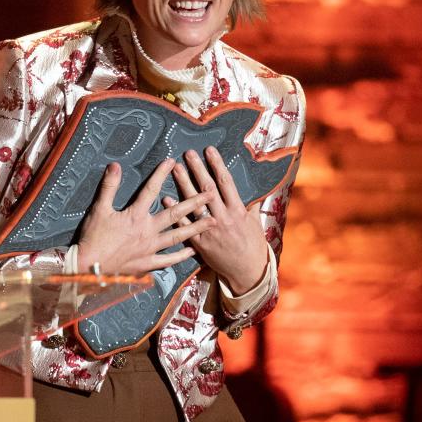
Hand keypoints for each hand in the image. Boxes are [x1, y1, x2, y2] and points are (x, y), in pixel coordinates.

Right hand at [76, 159, 216, 274]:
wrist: (90, 267)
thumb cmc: (93, 237)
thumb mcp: (98, 209)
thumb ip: (109, 186)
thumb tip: (115, 165)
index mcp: (135, 215)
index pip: (151, 190)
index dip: (161, 174)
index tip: (171, 162)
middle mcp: (148, 230)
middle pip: (175, 213)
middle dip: (194, 201)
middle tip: (210, 193)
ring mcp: (150, 248)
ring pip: (178, 236)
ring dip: (196, 227)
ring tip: (212, 220)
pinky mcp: (148, 263)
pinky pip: (169, 260)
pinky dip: (182, 255)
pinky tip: (193, 251)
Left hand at [172, 146, 268, 294]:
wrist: (247, 272)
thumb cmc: (253, 245)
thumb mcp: (255, 223)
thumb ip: (250, 206)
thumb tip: (252, 191)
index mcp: (238, 210)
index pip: (226, 182)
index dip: (217, 164)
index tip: (209, 150)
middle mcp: (223, 218)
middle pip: (208, 189)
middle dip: (197, 169)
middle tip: (188, 153)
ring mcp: (210, 230)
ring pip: (194, 204)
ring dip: (184, 185)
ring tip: (175, 169)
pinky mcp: (200, 243)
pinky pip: (185, 225)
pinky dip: (176, 212)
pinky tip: (166, 198)